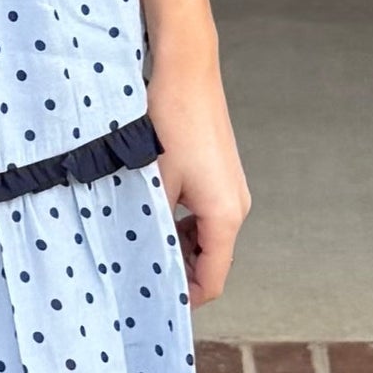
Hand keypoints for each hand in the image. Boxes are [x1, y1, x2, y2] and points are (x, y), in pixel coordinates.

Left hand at [149, 45, 249, 306]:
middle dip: (177, 271)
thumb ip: (152, 226)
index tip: (151, 302)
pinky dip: (182, 224)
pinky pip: (205, 215)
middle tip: (136, 273)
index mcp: (225, 216)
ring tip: (138, 241)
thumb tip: (138, 259)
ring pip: (206, 238)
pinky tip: (150, 212)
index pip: (211, 280)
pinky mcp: (221, 174)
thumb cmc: (169, 122)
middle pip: (211, 261)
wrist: (186, 70)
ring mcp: (231, 189)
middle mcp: (236, 207)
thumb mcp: (153, 182)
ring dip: (177, 246)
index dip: (183, 298)